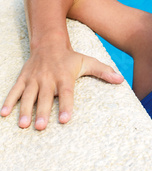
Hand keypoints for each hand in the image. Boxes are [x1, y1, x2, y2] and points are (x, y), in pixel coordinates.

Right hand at [1, 46, 123, 129]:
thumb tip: (121, 79)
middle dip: (42, 112)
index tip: (65, 119)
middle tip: (40, 127)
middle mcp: (48, 78)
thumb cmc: (70, 57)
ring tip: (22, 125)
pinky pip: (14, 90)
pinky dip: (8, 101)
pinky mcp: (23, 78)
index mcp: (64, 76)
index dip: (66, 106)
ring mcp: (33, 79)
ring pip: (28, 95)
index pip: (66, 93)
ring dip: (24, 110)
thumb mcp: (88, 62)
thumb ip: (104, 71)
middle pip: (45, 97)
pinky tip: (3, 114)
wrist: (49, 42)